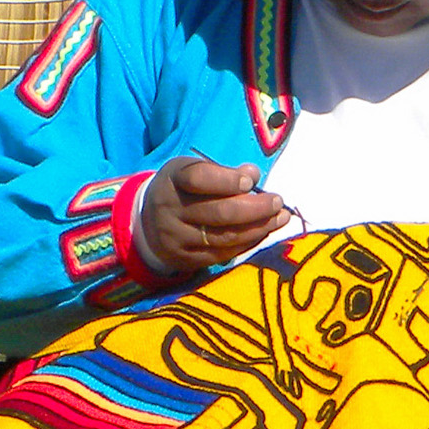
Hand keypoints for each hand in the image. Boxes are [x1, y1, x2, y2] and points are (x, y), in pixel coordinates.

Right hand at [139, 157, 292, 274]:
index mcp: (173, 179)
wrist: (148, 221)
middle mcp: (170, 209)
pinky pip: (222, 253)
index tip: (250, 181)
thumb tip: (253, 174)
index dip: (227, 180)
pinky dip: (248, 243)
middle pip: (219, 212)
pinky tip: (263, 232)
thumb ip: (225, 171)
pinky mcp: (185, 258)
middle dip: (255, 208)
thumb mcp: (196, 170)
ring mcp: (176, 237)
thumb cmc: (184, 189)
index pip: (199, 178)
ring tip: (280, 218)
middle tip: (278, 202)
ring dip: (259, 228)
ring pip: (224, 236)